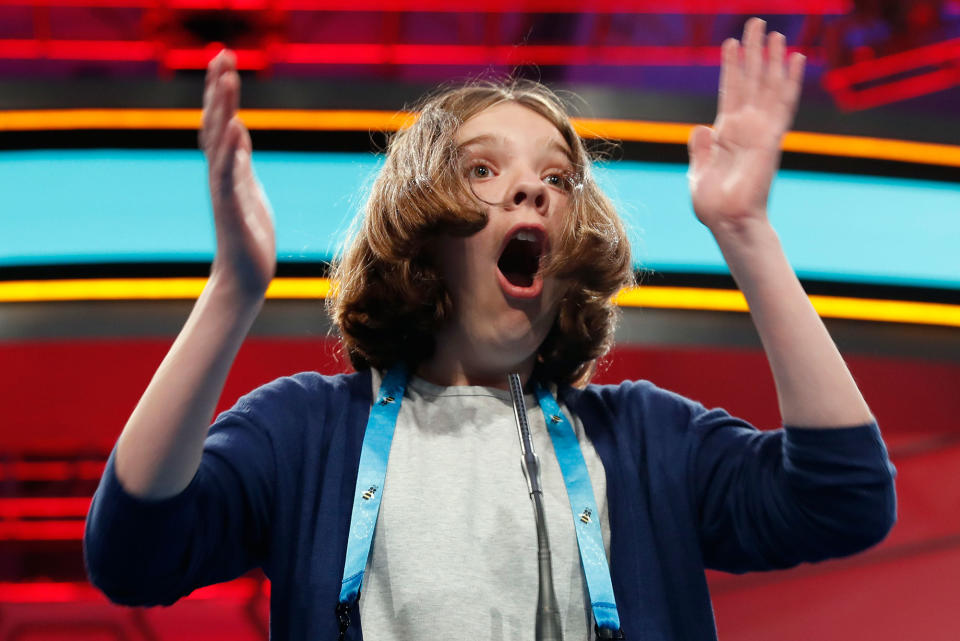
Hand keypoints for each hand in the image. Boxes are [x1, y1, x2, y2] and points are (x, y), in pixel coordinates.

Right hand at [201, 50, 275, 299]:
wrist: (243, 277)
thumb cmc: (248, 236)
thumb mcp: (248, 189)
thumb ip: (240, 160)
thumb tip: (237, 129)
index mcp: (228, 168)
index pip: (221, 120)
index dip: (221, 90)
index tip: (224, 59)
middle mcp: (220, 173)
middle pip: (215, 122)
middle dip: (218, 88)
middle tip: (222, 53)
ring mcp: (222, 190)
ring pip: (218, 142)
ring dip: (222, 109)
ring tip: (227, 79)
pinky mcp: (230, 209)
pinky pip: (228, 175)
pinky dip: (230, 151)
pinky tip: (236, 128)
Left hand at [687, 18, 804, 235]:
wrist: (728, 221)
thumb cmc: (714, 204)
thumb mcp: (698, 172)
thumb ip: (699, 149)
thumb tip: (700, 128)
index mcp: (727, 133)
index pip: (730, 91)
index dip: (731, 67)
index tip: (731, 42)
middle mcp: (746, 127)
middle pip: (752, 80)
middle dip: (753, 51)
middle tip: (755, 22)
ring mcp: (760, 130)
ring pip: (768, 85)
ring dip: (771, 58)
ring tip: (774, 31)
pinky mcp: (771, 137)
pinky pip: (783, 103)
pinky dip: (790, 80)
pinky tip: (796, 58)